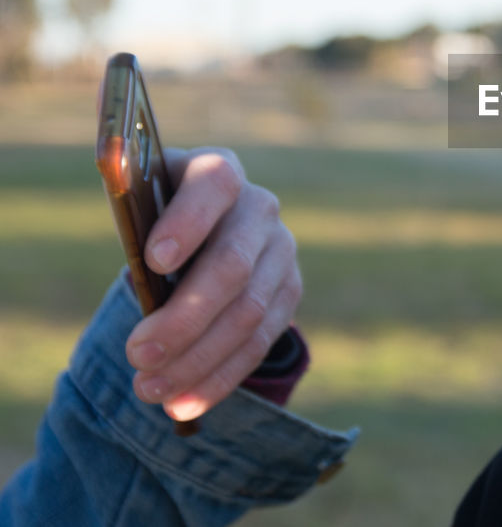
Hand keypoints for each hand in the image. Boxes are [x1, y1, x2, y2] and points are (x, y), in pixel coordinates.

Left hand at [124, 147, 301, 421]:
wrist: (201, 234)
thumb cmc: (155, 221)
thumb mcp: (141, 212)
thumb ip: (140, 232)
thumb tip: (143, 282)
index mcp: (217, 172)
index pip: (215, 184)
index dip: (189, 221)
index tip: (153, 261)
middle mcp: (259, 207)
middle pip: (232, 265)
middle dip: (184, 318)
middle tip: (137, 355)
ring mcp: (282, 250)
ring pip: (249, 312)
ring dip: (197, 359)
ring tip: (150, 390)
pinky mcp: (290, 290)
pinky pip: (261, 341)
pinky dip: (220, 377)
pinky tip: (185, 403)